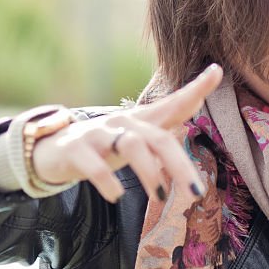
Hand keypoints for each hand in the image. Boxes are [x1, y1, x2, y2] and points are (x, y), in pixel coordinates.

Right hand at [31, 64, 222, 202]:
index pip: (172, 103)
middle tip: (196, 193)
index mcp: (140, 121)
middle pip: (158, 138)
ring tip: (160, 197)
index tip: (217, 71)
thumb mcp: (134, 139)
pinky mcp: (74, 148)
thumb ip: (160, 129)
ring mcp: (98, 133)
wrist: (51, 150)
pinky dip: (108, 181)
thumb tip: (190, 116)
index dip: (194, 89)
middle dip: (180, 165)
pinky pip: (94, 164)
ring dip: (150, 173)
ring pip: (131, 146)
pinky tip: (117, 196)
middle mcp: (122, 123)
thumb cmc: (103, 146)